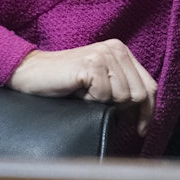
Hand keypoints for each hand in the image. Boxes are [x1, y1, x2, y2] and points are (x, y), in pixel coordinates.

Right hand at [7, 39, 156, 135]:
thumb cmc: (65, 84)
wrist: (30, 73)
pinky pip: (104, 96)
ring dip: (103, 104)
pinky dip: (91, 102)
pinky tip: (78, 92)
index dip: (148, 111)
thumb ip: (122, 88)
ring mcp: (104, 55)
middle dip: (123, 110)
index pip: (149, 86)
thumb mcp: (101, 83)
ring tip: (85, 94)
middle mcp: (116, 49)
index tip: (141, 130)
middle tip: (99, 106)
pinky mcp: (92, 65)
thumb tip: (143, 114)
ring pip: (123, 97)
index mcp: (122, 52)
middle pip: (139, 94)